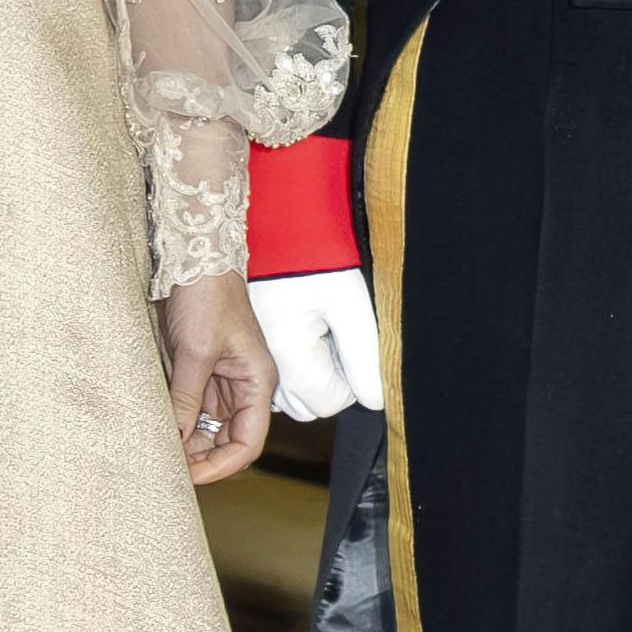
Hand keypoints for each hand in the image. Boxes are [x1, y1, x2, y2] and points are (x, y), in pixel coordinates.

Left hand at [158, 270, 274, 485]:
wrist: (193, 260)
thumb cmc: (207, 298)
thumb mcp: (195, 352)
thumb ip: (185, 398)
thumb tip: (174, 439)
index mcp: (257, 384)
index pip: (247, 443)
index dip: (221, 465)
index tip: (190, 476)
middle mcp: (242, 388)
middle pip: (225, 440)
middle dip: (199, 457)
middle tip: (164, 467)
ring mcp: (219, 381)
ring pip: (204, 428)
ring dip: (183, 442)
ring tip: (155, 451)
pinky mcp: (196, 373)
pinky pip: (188, 409)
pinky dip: (173, 422)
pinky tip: (154, 430)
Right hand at [251, 266, 383, 419]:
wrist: (280, 225)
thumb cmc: (314, 257)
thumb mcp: (351, 303)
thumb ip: (365, 355)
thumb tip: (376, 399)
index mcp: (287, 351)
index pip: (329, 402)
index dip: (351, 381)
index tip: (350, 343)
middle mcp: (264, 361)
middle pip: (309, 405)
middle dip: (332, 382)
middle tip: (337, 337)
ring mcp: (256, 356)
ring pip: (294, 396)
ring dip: (314, 376)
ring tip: (322, 332)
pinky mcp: (255, 348)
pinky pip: (281, 378)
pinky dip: (298, 367)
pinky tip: (306, 332)